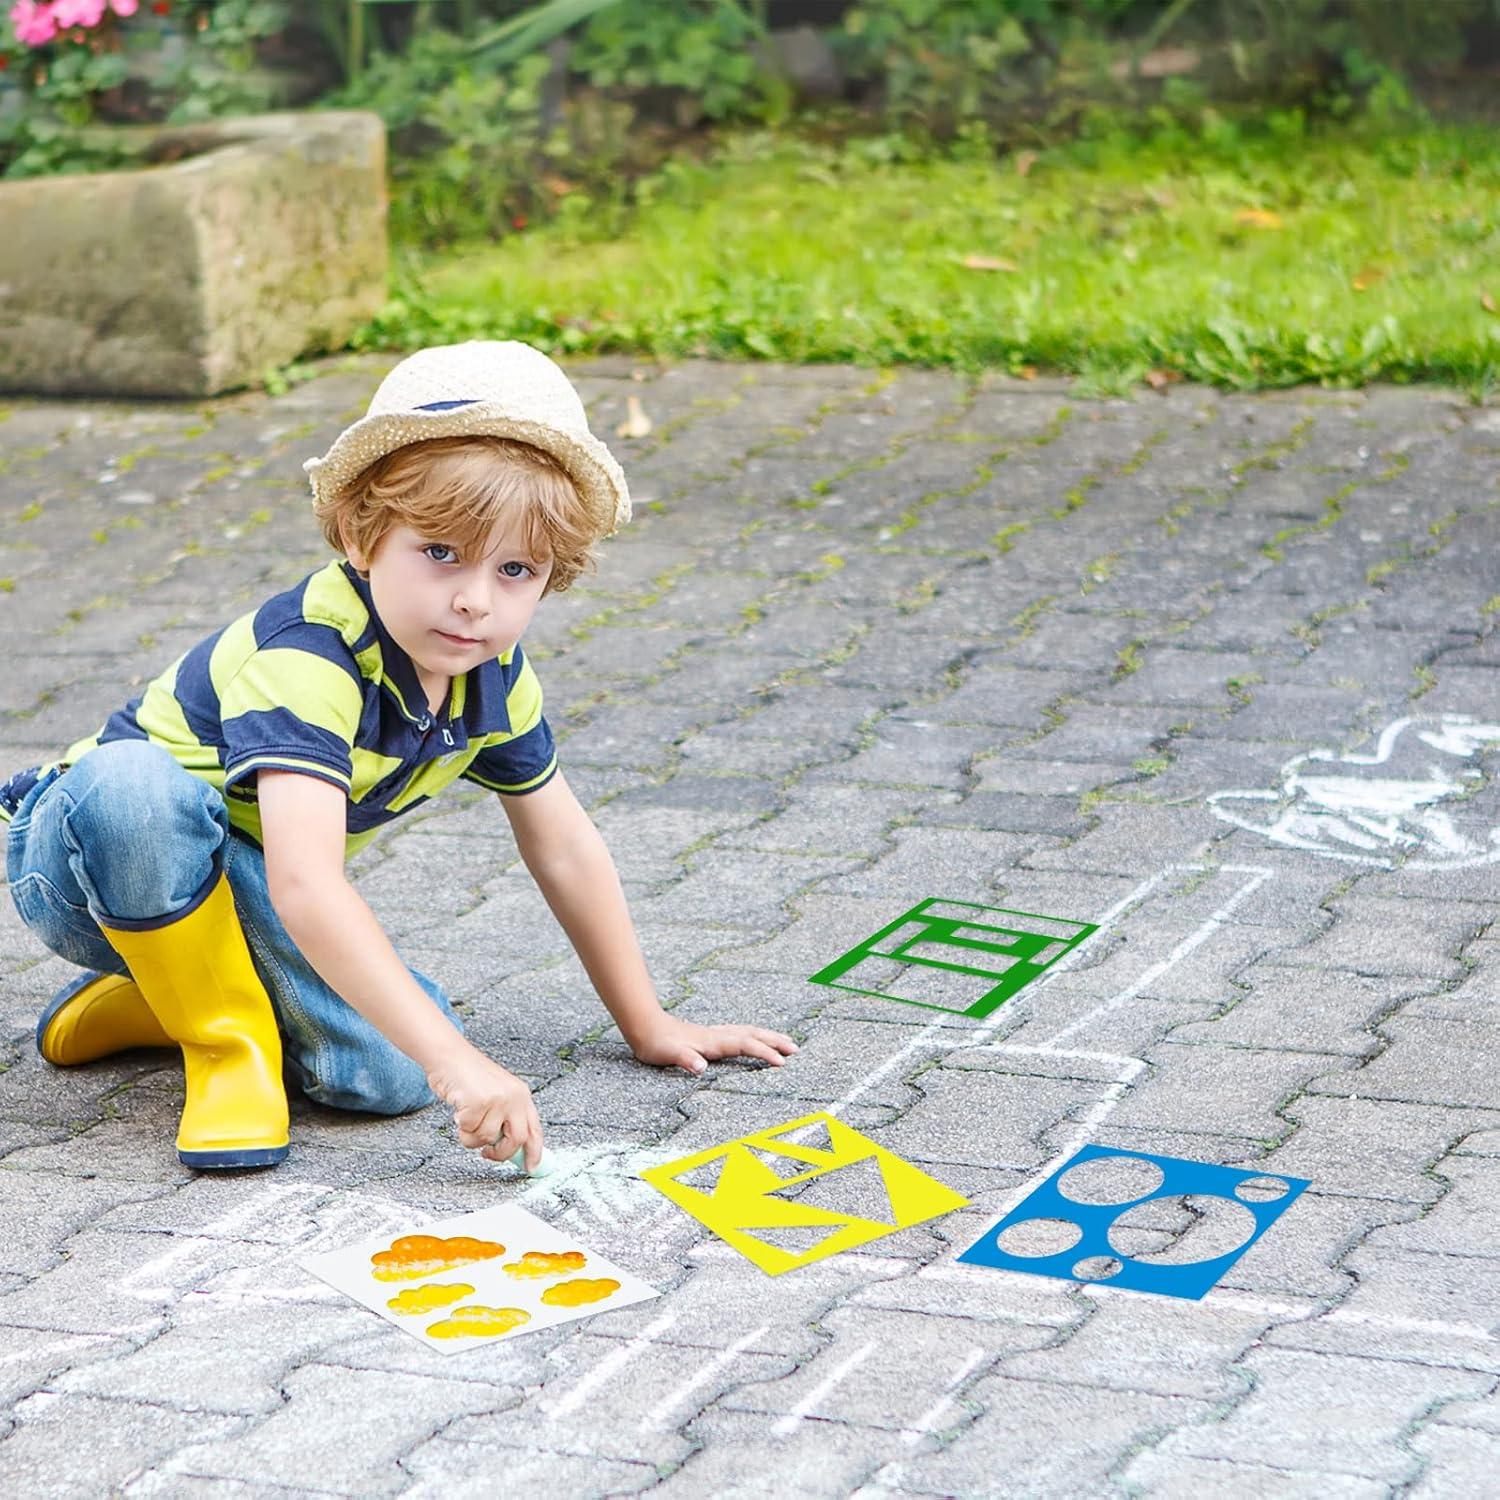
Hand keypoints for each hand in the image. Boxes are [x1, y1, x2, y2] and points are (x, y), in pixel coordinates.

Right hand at [427, 1047, 542, 1167]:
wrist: (450, 1056)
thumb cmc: (469, 1077)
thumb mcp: (497, 1094)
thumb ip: (506, 1119)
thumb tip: (513, 1150)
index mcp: (522, 1095)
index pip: (535, 1129)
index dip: (535, 1152)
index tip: (532, 1168)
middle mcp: (514, 1096)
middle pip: (516, 1140)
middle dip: (500, 1154)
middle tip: (487, 1154)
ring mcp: (498, 1099)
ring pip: (487, 1138)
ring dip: (471, 1136)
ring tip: (466, 1118)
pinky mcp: (480, 1102)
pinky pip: (469, 1131)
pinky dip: (460, 1126)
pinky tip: (459, 1109)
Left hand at [630, 1016, 797, 1075]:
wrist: (645, 1025)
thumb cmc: (656, 1043)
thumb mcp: (667, 1054)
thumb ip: (685, 1059)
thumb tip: (700, 1068)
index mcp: (711, 1042)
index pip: (744, 1045)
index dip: (763, 1053)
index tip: (781, 1062)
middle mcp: (717, 1036)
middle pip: (752, 1034)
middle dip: (775, 1041)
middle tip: (796, 1049)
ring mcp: (714, 1034)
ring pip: (748, 1032)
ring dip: (768, 1036)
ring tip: (785, 1042)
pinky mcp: (710, 1036)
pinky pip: (740, 1034)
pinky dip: (754, 1036)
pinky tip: (755, 1040)